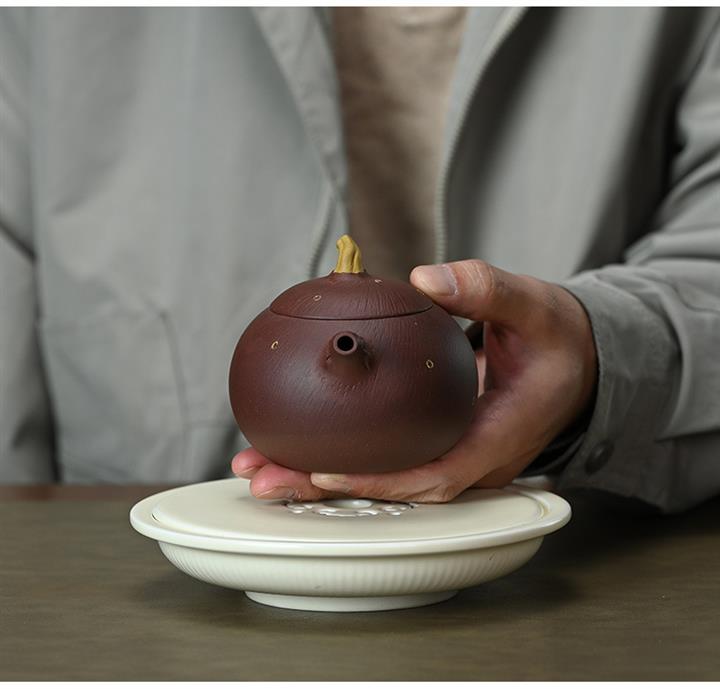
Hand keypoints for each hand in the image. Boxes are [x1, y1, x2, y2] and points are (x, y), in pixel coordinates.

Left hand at [231, 260, 597, 501]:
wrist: (574, 360)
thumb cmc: (556, 339)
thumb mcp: (534, 306)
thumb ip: (485, 289)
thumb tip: (425, 279)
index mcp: (496, 438)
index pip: (436, 475)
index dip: (381, 482)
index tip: (326, 473)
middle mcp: (470, 458)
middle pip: (393, 487)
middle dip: (325, 489)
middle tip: (263, 480)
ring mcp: (453, 453)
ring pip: (384, 476)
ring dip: (319, 476)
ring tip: (261, 466)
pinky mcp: (439, 439)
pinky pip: (388, 454)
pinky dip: (342, 450)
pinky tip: (297, 436)